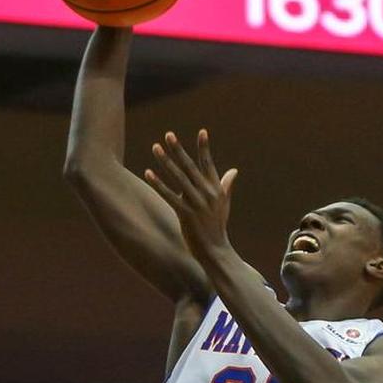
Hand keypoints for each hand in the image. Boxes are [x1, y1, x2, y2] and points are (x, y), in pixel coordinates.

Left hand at [144, 130, 238, 260]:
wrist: (215, 250)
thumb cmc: (217, 226)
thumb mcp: (224, 204)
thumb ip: (226, 186)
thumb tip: (233, 171)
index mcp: (216, 189)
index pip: (209, 164)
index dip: (205, 148)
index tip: (202, 131)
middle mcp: (207, 193)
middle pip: (190, 166)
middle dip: (178, 149)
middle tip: (168, 134)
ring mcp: (196, 203)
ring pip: (178, 178)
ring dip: (165, 162)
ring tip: (155, 148)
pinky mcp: (186, 213)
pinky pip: (169, 195)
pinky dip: (158, 183)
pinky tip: (148, 173)